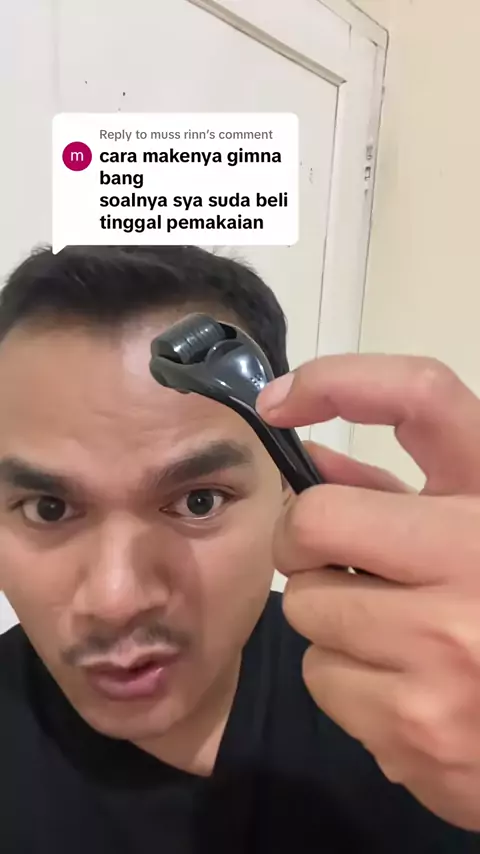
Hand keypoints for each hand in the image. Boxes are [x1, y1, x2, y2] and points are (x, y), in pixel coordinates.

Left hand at [256, 355, 479, 831]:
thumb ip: (395, 490)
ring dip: (332, 617)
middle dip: (306, 542)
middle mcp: (477, 562)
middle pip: (311, 523)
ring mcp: (447, 652)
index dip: (338, 380)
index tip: (280, 402)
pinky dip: (348, 681)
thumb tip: (307, 461)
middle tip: (341, 561)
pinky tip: (405, 689)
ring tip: (393, 635)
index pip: (420, 397)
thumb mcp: (472, 530)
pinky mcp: (417, 729)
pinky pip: (323, 680)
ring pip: (306, 609)